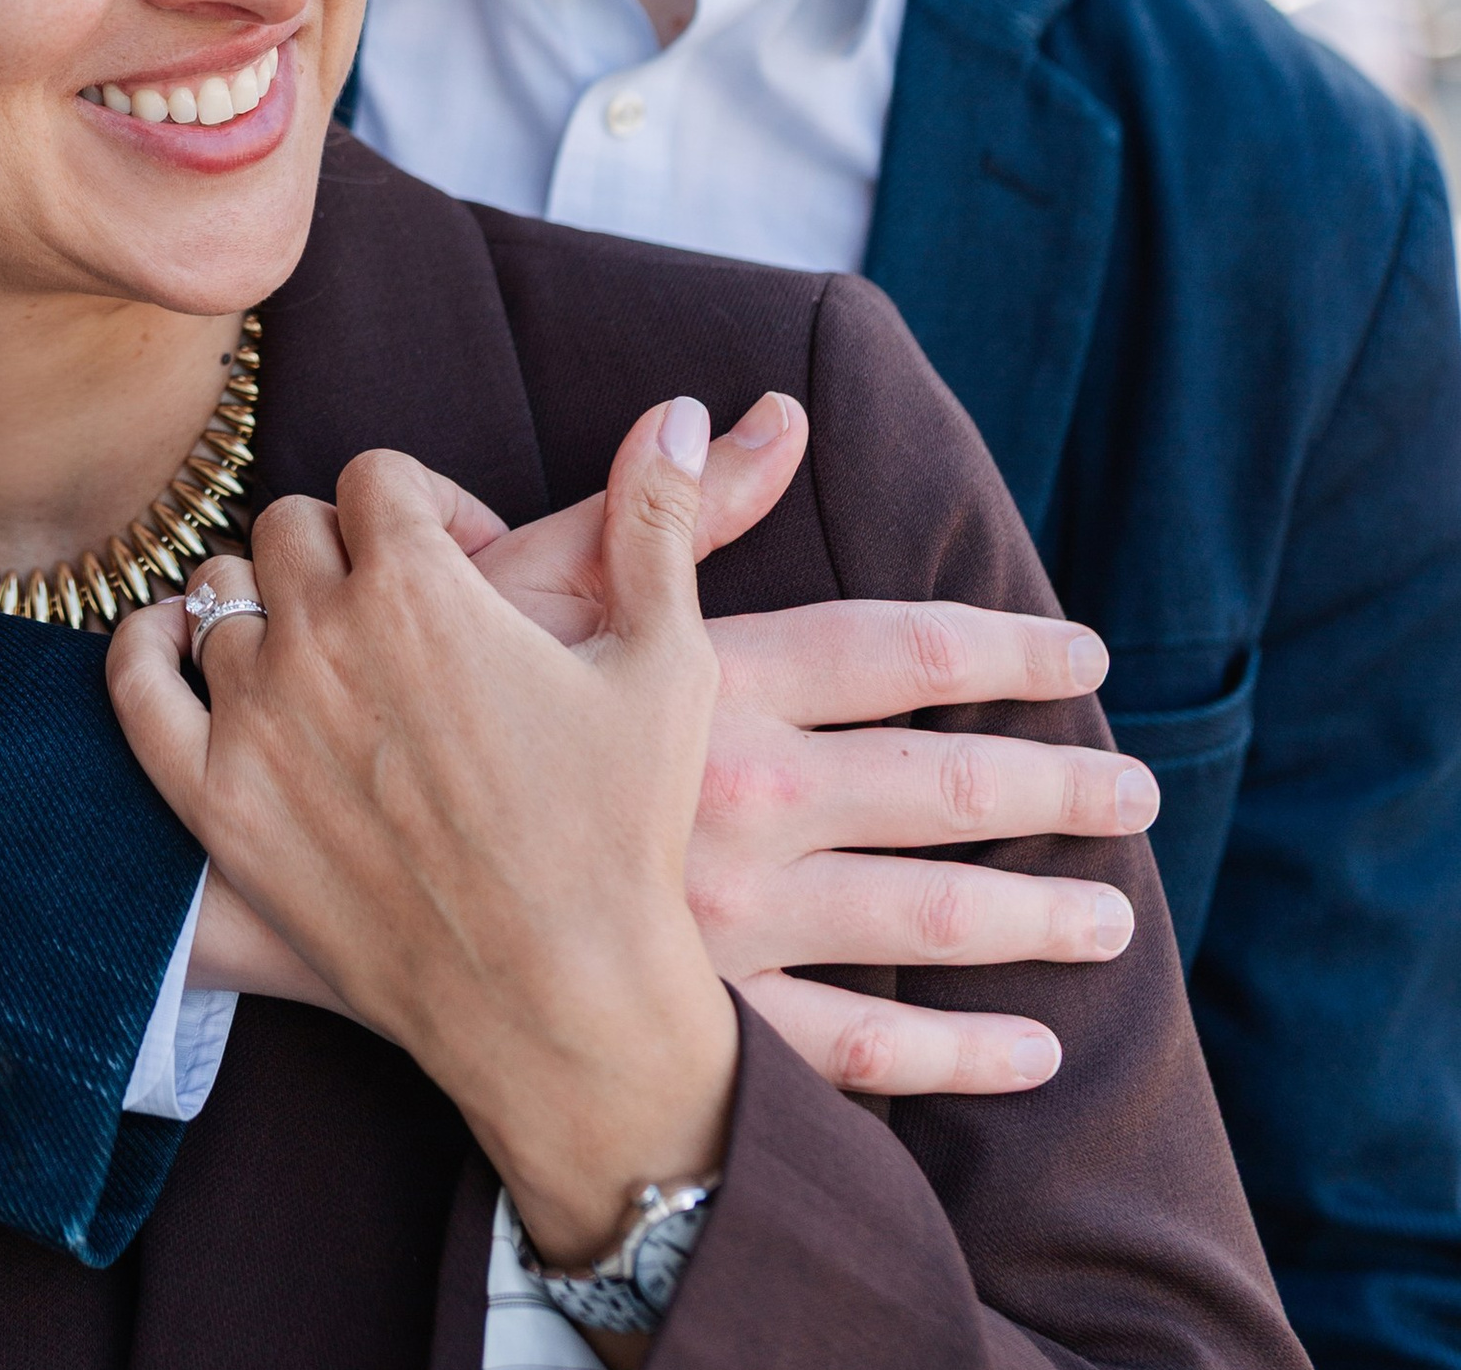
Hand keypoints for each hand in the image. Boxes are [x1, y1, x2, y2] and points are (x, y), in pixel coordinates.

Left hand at [111, 407, 738, 1275]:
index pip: (375, 474)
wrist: (560, 1001)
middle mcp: (322, 634)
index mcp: (420, 584)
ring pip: (221, 594)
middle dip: (344, 550)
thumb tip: (677, 410)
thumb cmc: (621, 831)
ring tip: (327, 663)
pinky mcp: (213, 801)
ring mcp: (256, 717)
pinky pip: (136, 679)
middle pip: (290, 524)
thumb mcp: (666, 660)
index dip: (426, 508)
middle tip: (396, 617)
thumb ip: (658, 519)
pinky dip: (148, 648)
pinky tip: (183, 650)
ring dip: (268, 609)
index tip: (464, 564)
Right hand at [454, 396, 1151, 1093]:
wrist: (330, 864)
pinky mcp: (700, 1014)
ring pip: (920, 919)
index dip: (999, 646)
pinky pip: (853, 1050)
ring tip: (1108, 922)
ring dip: (1029, 917)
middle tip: (1138, 796)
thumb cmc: (428, 705)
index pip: (894, 649)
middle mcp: (740, 796)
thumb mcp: (532, 586)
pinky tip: (1027, 1053)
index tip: (1082, 656)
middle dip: (1053, 787)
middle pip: (940, 787)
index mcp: (709, 683)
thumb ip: (663, 509)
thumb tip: (754, 411)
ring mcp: (729, 917)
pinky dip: (951, 1058)